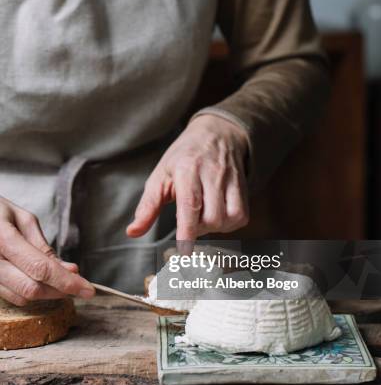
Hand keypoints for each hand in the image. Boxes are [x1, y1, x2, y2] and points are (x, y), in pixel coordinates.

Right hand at [0, 196, 94, 305]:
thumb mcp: (22, 219)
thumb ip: (43, 246)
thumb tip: (70, 270)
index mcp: (2, 238)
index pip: (40, 268)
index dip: (67, 282)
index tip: (88, 289)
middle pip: (31, 288)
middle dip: (60, 291)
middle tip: (79, 286)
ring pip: (21, 297)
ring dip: (47, 293)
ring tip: (60, 281)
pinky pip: (10, 296)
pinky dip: (30, 293)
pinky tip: (40, 281)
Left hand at [127, 114, 248, 244]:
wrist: (216, 134)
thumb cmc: (184, 157)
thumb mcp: (160, 176)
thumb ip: (148, 206)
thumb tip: (133, 232)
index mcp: (187, 168)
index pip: (190, 204)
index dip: (187, 230)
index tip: (184, 250)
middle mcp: (212, 173)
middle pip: (212, 216)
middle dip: (199, 229)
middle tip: (189, 221)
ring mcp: (231, 179)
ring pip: (229, 217)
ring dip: (215, 227)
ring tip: (203, 217)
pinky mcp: (243, 187)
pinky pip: (241, 216)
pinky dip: (229, 223)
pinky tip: (218, 215)